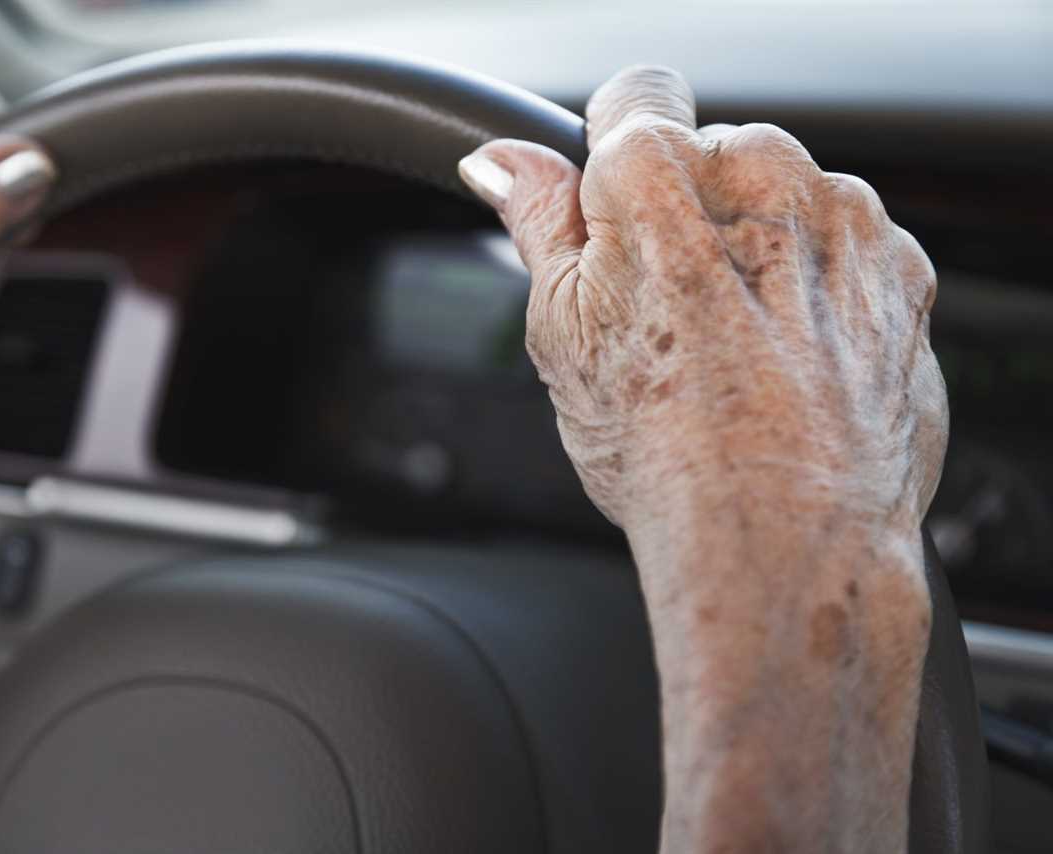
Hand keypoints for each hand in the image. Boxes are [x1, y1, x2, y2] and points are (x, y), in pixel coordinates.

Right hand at [460, 66, 947, 852]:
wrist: (782, 542)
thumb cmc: (663, 451)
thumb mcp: (559, 333)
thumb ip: (536, 222)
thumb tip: (499, 164)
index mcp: (659, 175)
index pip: (635, 95)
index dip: (615, 155)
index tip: (614, 207)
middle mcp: (763, 174)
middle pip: (714, 154)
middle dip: (690, 212)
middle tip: (667, 312)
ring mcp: (844, 219)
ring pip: (785, 201)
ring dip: (760, 249)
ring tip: (732, 351)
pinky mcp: (901, 270)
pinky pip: (846, 249)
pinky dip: (821, 288)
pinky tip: (788, 363)